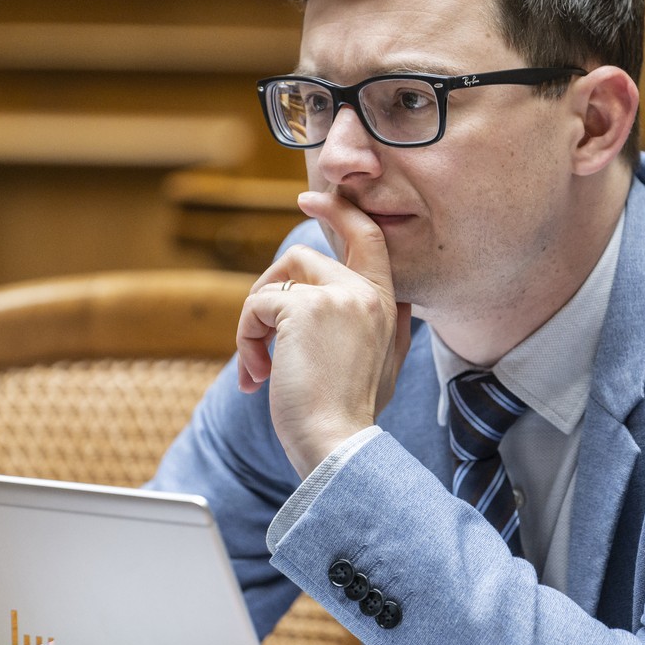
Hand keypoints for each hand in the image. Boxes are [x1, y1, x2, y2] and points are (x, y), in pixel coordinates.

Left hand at [237, 191, 411, 474]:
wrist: (338, 446)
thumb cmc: (353, 416)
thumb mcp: (387, 365)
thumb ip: (389, 326)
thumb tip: (399, 300)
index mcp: (386, 305)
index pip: (368, 237)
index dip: (339, 212)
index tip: (310, 199)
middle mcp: (366, 293)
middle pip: (304, 257)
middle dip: (270, 292)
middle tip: (255, 337)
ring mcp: (337, 297)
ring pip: (276, 281)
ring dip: (254, 321)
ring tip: (259, 365)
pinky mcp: (303, 309)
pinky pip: (257, 305)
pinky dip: (246, 338)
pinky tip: (257, 375)